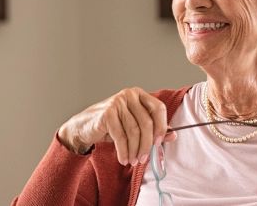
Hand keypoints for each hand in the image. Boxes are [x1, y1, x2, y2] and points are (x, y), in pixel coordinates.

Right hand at [58, 87, 175, 164]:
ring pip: (134, 132)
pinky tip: (123, 158)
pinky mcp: (107, 113)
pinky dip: (124, 151)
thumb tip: (173, 134)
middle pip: (147, 123)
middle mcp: (129, 95)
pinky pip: (121, 137)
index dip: (162, 126)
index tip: (159, 143)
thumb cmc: (111, 126)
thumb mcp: (133, 127)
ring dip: (135, 150)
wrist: (83, 127)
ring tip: (133, 161)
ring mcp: (117, 102)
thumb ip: (154, 129)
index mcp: (139, 95)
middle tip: (144, 158)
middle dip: (147, 145)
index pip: (159, 108)